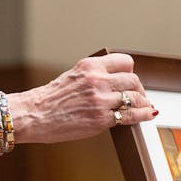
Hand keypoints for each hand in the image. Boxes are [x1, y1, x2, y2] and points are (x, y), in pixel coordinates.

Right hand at [10, 53, 156, 144]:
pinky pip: (130, 115)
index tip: (130, 80)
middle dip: (139, 89)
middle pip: (133, 80)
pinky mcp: (101, 119)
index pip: (124, 62)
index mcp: (90, 65)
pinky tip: (147, 115)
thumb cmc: (50, 99)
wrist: (33, 115)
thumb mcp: (72, 76)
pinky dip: (143, 115)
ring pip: (135, 97)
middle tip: (139, 97)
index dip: (131, 72)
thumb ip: (93, 76)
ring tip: (144, 108)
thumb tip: (114, 82)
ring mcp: (100, 99)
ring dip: (142, 103)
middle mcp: (97, 80)